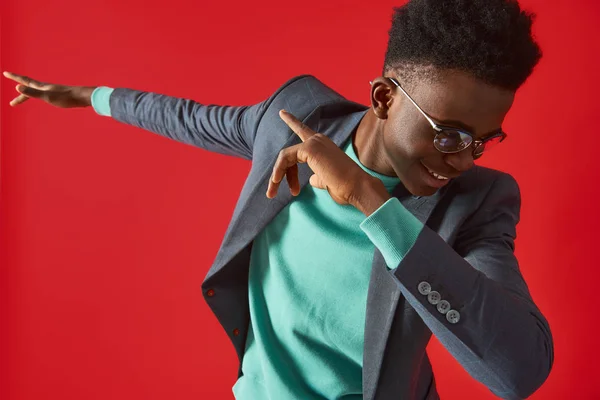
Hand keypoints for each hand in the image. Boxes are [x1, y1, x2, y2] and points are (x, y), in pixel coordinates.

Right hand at [2, 71, 95, 107]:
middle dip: (20, 95)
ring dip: (29, 95)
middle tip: (12, 103)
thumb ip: (33, 93)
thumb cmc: (66, 98)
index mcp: (42, 87)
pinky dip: (40, 96)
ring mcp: (54, 91)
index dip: (15, 77)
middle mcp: (47, 87)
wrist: (83, 97)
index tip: (5, 73)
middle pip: (30, 89)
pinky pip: (45, 95)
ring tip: (26, 99)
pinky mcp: (60, 96)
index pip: (25, 81)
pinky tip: (45, 99)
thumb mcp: (47, 97)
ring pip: (38, 92)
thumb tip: (18, 88)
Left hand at [267, 109, 388, 211]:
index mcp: (323, 145)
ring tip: (272, 192)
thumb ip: (317, 177)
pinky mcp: (310, 148)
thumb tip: (311, 180)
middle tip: (271, 193)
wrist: (357, 187)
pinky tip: (277, 182)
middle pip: (289, 154)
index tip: (282, 112)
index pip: (304, 131)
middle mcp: (319, 140)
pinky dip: (278, 171)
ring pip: (284, 156)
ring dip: (276, 176)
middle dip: (279, 173)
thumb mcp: (327, 181)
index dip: (292, 122)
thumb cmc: (345, 188)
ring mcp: (314, 142)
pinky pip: (285, 159)